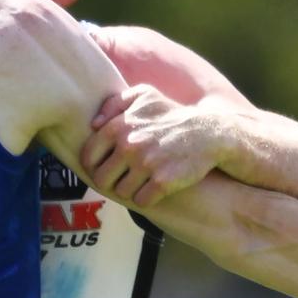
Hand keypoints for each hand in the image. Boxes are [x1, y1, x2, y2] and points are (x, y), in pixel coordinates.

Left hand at [81, 84, 222, 205]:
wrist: (209, 134)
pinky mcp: (162, 182)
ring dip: (130, 190)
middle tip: (125, 177)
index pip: (88, 157)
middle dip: (111, 181)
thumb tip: (94, 124)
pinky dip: (146, 198)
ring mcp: (145, 164)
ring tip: (142, 181)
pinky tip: (155, 188)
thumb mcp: (144, 96)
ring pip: (121, 192)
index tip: (107, 167)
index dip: (95, 166)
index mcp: (118, 127)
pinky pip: (141, 202)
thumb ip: (114, 104)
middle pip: (101, 180)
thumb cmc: (171, 115)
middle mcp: (129, 145)